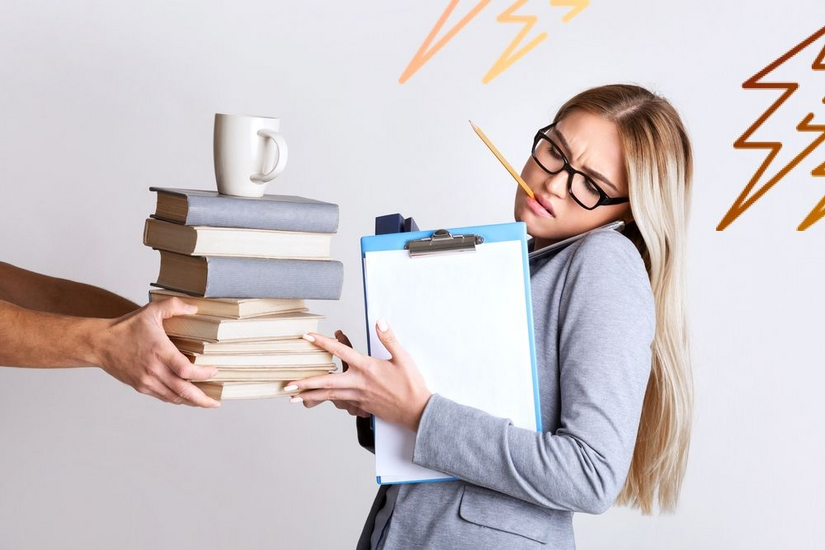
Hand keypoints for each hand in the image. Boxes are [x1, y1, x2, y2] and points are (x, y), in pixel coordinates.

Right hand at [92, 297, 220, 407]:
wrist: (100, 344)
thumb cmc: (125, 328)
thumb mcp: (151, 311)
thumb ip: (174, 305)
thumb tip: (194, 308)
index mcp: (160, 352)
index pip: (186, 370)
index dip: (203, 374)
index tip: (215, 371)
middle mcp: (154, 370)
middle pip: (183, 391)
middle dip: (202, 400)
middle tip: (216, 403)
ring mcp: (147, 381)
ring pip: (174, 398)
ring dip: (191, 402)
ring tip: (205, 402)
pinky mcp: (141, 386)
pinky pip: (163, 397)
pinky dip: (176, 399)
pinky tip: (185, 397)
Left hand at [285, 318, 431, 431]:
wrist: (416, 411)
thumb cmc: (411, 385)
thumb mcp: (403, 358)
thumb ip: (389, 338)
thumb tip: (380, 320)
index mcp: (367, 368)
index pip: (340, 352)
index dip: (322, 343)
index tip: (307, 337)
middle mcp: (358, 383)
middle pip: (326, 382)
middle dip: (305, 382)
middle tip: (287, 384)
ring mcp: (358, 397)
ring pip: (329, 396)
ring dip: (309, 395)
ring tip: (293, 396)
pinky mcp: (361, 406)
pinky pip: (340, 403)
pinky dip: (326, 401)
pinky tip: (318, 402)